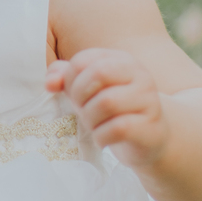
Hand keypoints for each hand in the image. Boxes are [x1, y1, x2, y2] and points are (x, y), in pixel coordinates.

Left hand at [46, 48, 169, 167]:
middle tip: (81, 111)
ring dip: (90, 119)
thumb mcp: (88, 90)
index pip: (83, 60)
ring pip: (108, 102)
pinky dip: (102, 136)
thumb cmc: (113, 110)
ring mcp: (149, 100)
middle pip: (98, 74)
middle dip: (80, 97)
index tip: (72, 96)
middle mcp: (139, 75)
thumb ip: (65, 77)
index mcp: (121, 60)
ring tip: (93, 126)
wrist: (150, 139)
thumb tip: (50, 83)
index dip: (69, 80)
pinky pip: (119, 128)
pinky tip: (102, 140)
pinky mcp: (151, 126)